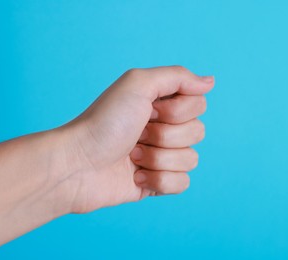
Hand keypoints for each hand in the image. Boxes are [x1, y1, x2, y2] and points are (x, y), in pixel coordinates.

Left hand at [58, 66, 213, 212]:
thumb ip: (178, 77)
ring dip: (158, 159)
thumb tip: (210, 82)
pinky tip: (135, 176)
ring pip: (191, 160)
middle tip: (136, 135)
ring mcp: (162, 156)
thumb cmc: (104, 122)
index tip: (150, 110)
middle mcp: (164, 128)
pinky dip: (158, 180)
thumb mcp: (138, 84)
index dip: (177, 111)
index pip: (199, 105)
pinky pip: (182, 183)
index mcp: (162, 104)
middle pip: (198, 132)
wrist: (77, 164)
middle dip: (164, 136)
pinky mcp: (158, 182)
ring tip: (131, 156)